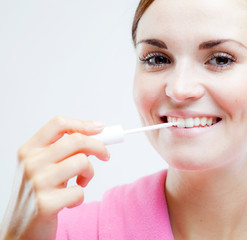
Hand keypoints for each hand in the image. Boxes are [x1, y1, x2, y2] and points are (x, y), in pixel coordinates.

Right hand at [0, 116, 108, 239]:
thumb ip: (64, 150)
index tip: (100, 128)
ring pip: (82, 162)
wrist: (20, 229)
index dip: (83, 124)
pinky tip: (68, 201)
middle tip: (105, 155)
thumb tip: (97, 133)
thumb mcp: (44, 166)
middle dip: (99, 146)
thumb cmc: (38, 194)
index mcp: (29, 150)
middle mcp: (31, 163)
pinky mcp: (46, 204)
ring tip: (81, 182)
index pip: (58, 124)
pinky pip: (80, 191)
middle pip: (76, 140)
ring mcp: (37, 183)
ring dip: (89, 173)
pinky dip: (80, 197)